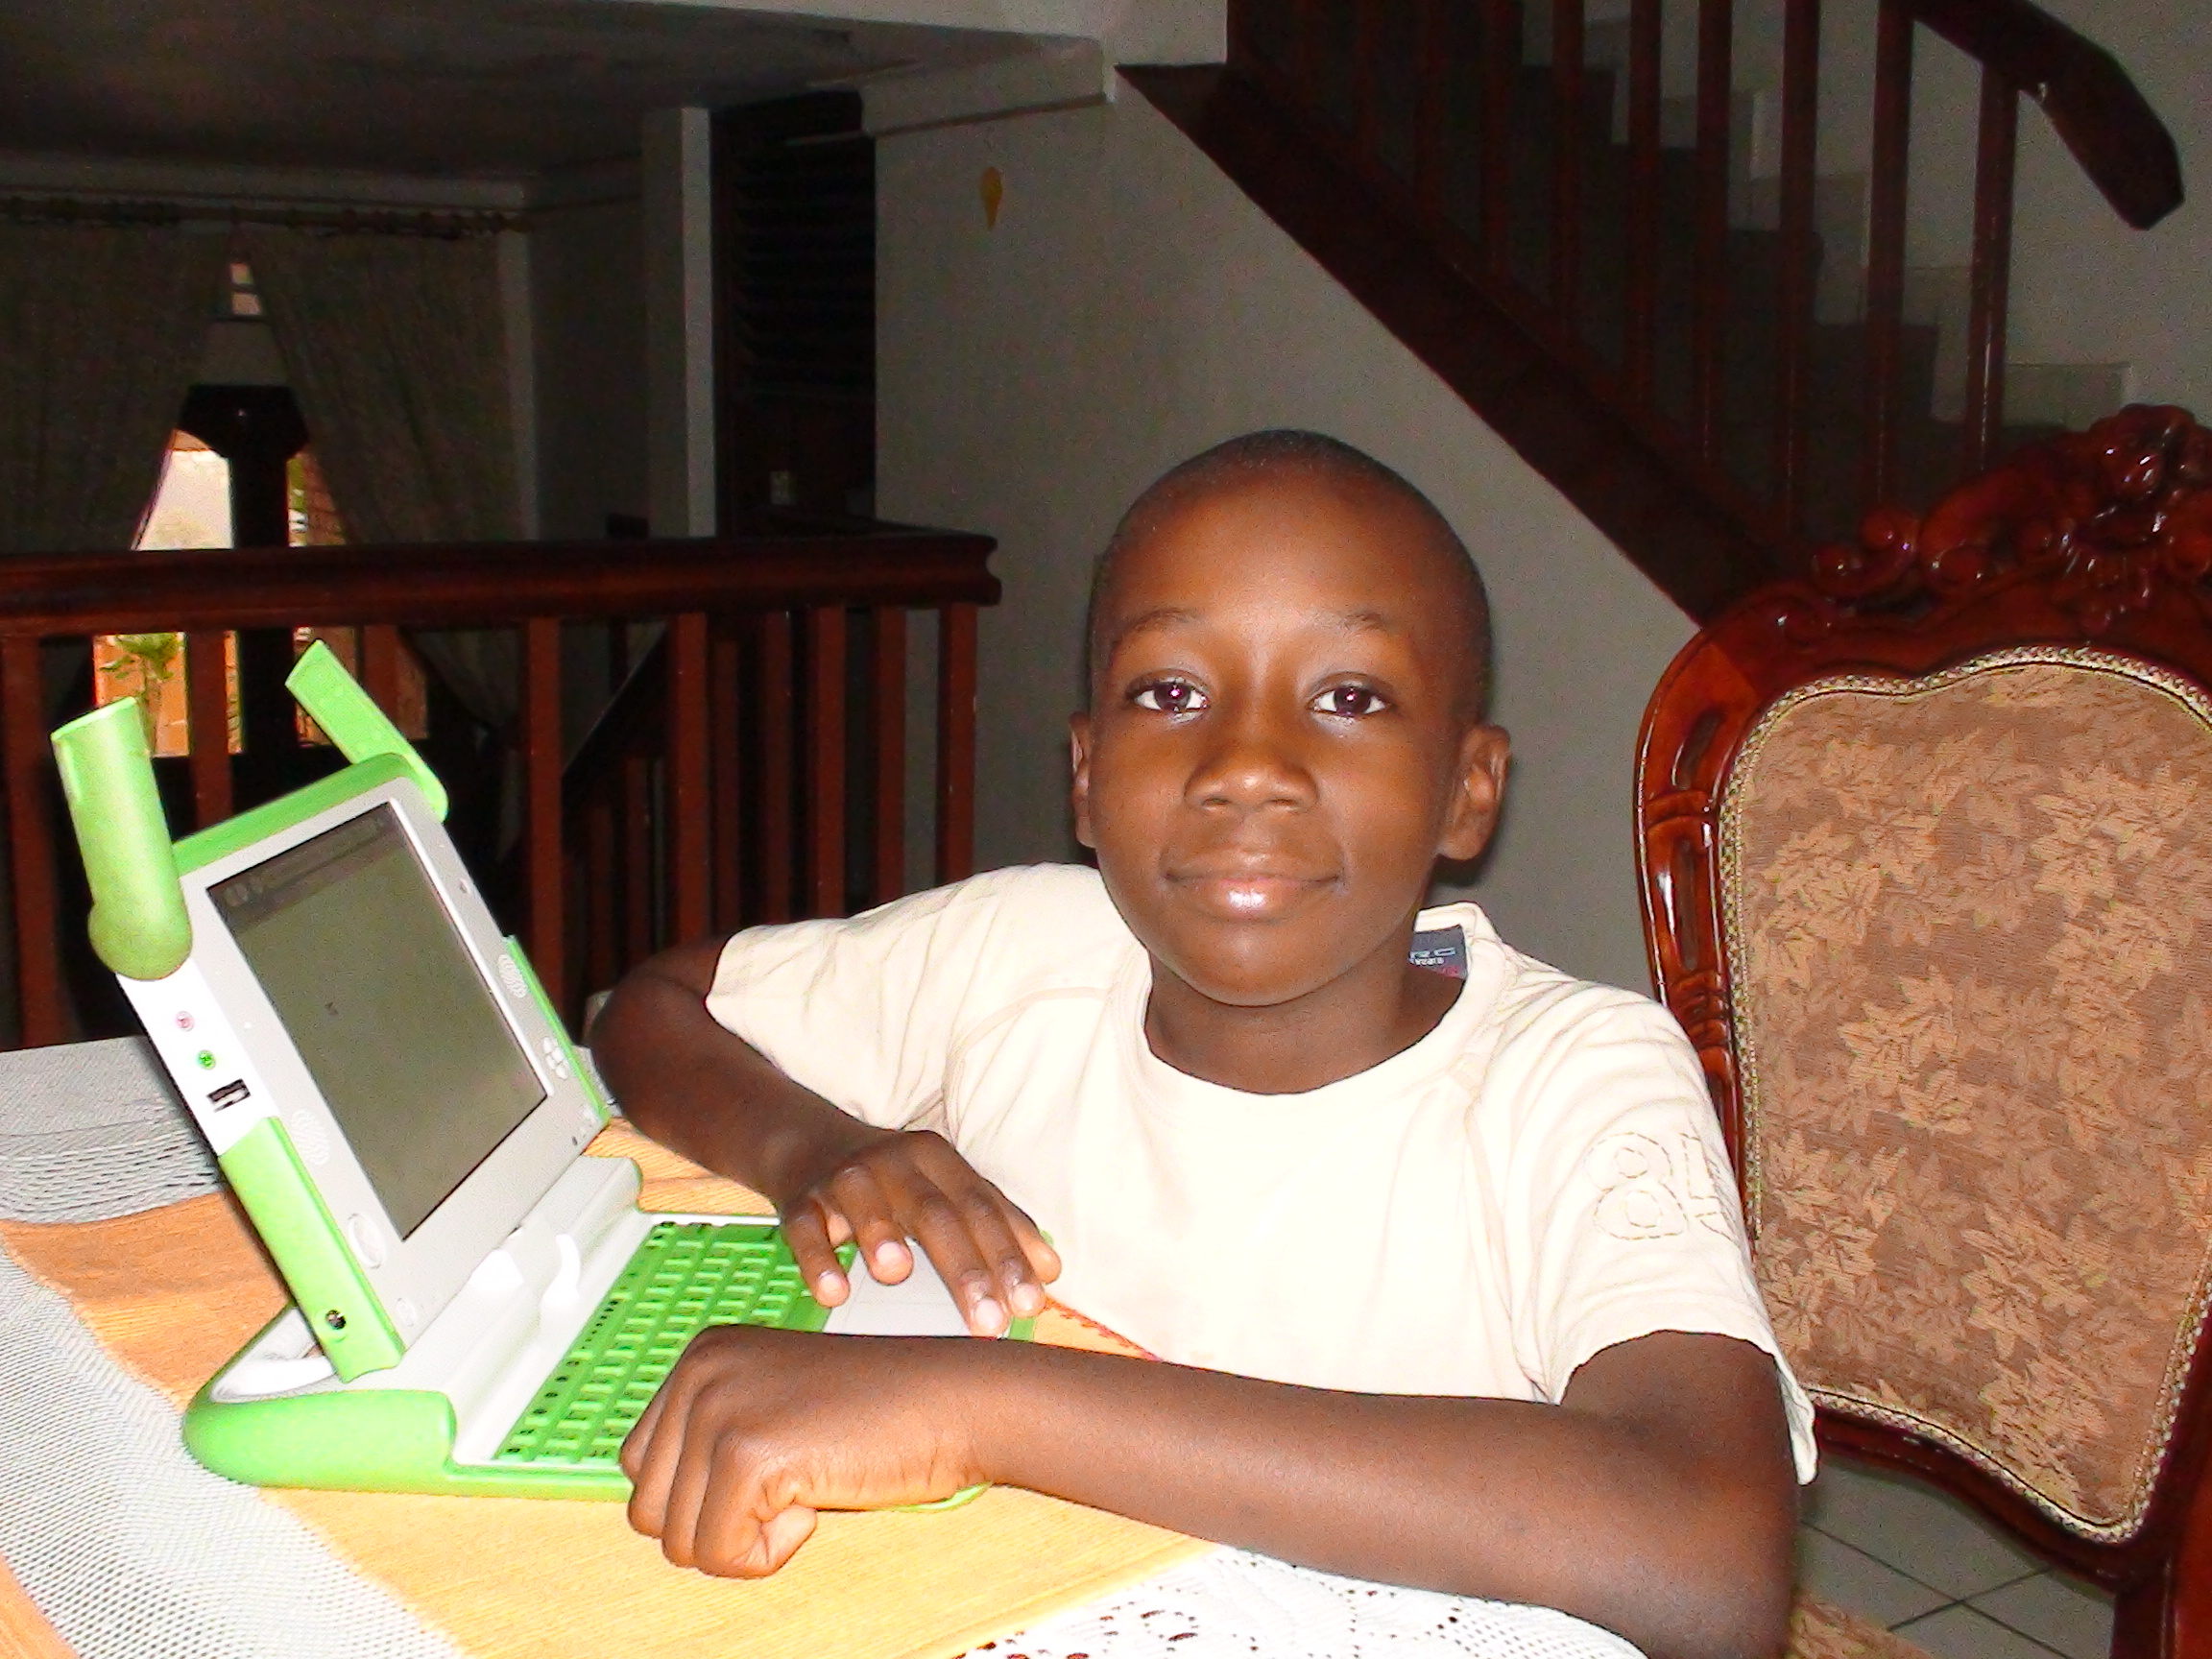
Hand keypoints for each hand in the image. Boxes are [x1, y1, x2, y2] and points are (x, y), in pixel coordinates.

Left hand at [622, 1324, 983, 1575]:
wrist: (955, 1403)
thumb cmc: (882, 1415)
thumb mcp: (777, 1407)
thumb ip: (712, 1440)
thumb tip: (657, 1512)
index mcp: (701, 1356)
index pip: (640, 1467)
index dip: (704, 1498)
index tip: (773, 1472)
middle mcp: (698, 1370)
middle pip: (646, 1509)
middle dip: (717, 1524)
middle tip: (789, 1491)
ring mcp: (718, 1407)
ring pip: (676, 1541)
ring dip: (743, 1542)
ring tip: (804, 1494)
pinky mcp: (745, 1452)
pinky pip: (719, 1555)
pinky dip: (769, 1555)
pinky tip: (816, 1504)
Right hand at [777, 1128, 1060, 1336]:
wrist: (810, 1144)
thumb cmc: (895, 1181)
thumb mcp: (946, 1188)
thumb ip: (997, 1225)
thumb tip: (1052, 1273)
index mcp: (938, 1158)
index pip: (982, 1207)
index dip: (1008, 1255)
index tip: (1030, 1304)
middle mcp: (895, 1161)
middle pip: (934, 1212)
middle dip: (964, 1269)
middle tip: (988, 1323)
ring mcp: (844, 1178)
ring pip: (865, 1204)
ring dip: (880, 1237)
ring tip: (898, 1275)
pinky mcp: (800, 1200)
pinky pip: (806, 1229)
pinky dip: (819, 1259)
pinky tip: (834, 1293)